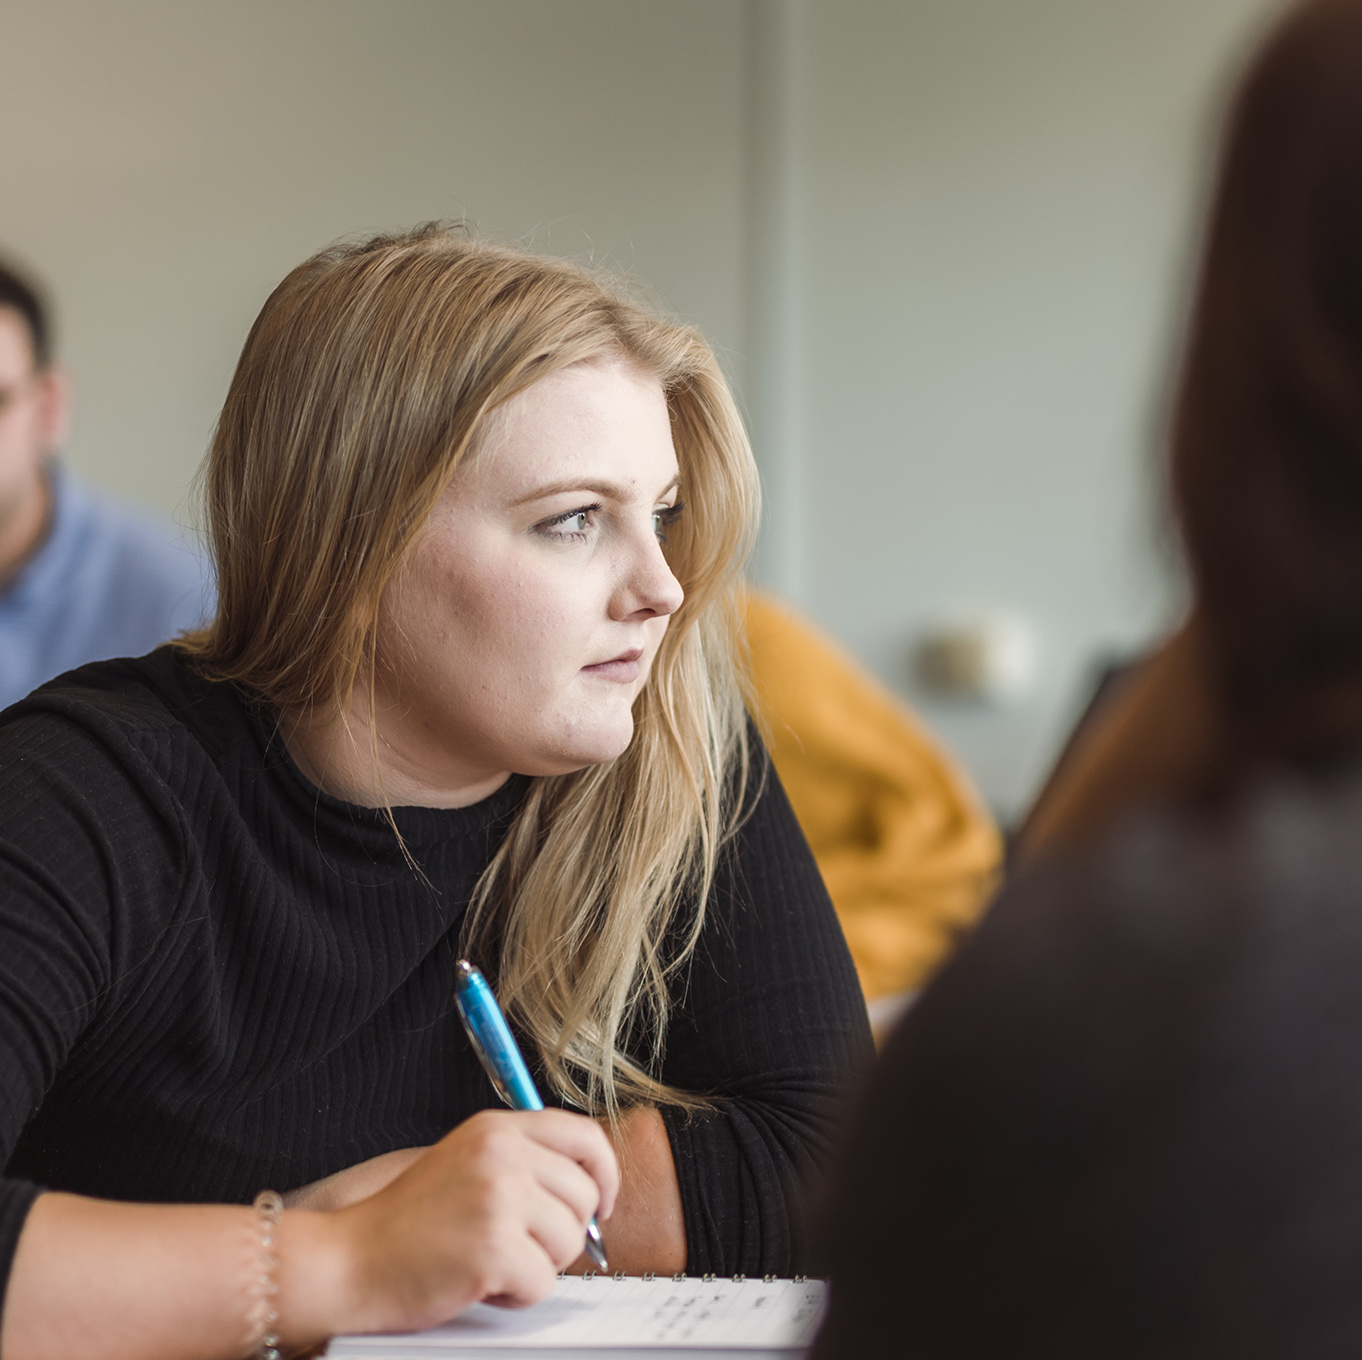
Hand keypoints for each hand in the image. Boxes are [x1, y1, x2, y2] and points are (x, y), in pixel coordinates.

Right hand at [294, 1108, 618, 1337]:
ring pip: (569, 1241)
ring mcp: (499, 1198)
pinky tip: (481, 1284)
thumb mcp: (467, 1163)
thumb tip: (592, 1194)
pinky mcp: (494, 1248)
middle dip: (562, 1232)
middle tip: (519, 1247)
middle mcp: (502, 1154)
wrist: (348, 1260)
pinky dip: (517, 1296)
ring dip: (538, 1265)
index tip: (601, 1204)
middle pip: (584, 1195)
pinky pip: (543, 1283)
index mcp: (497, 1128)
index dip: (605, 1173)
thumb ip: (523, 1163)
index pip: (584, 1136)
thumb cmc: (406, 1224)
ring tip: (492, 1262)